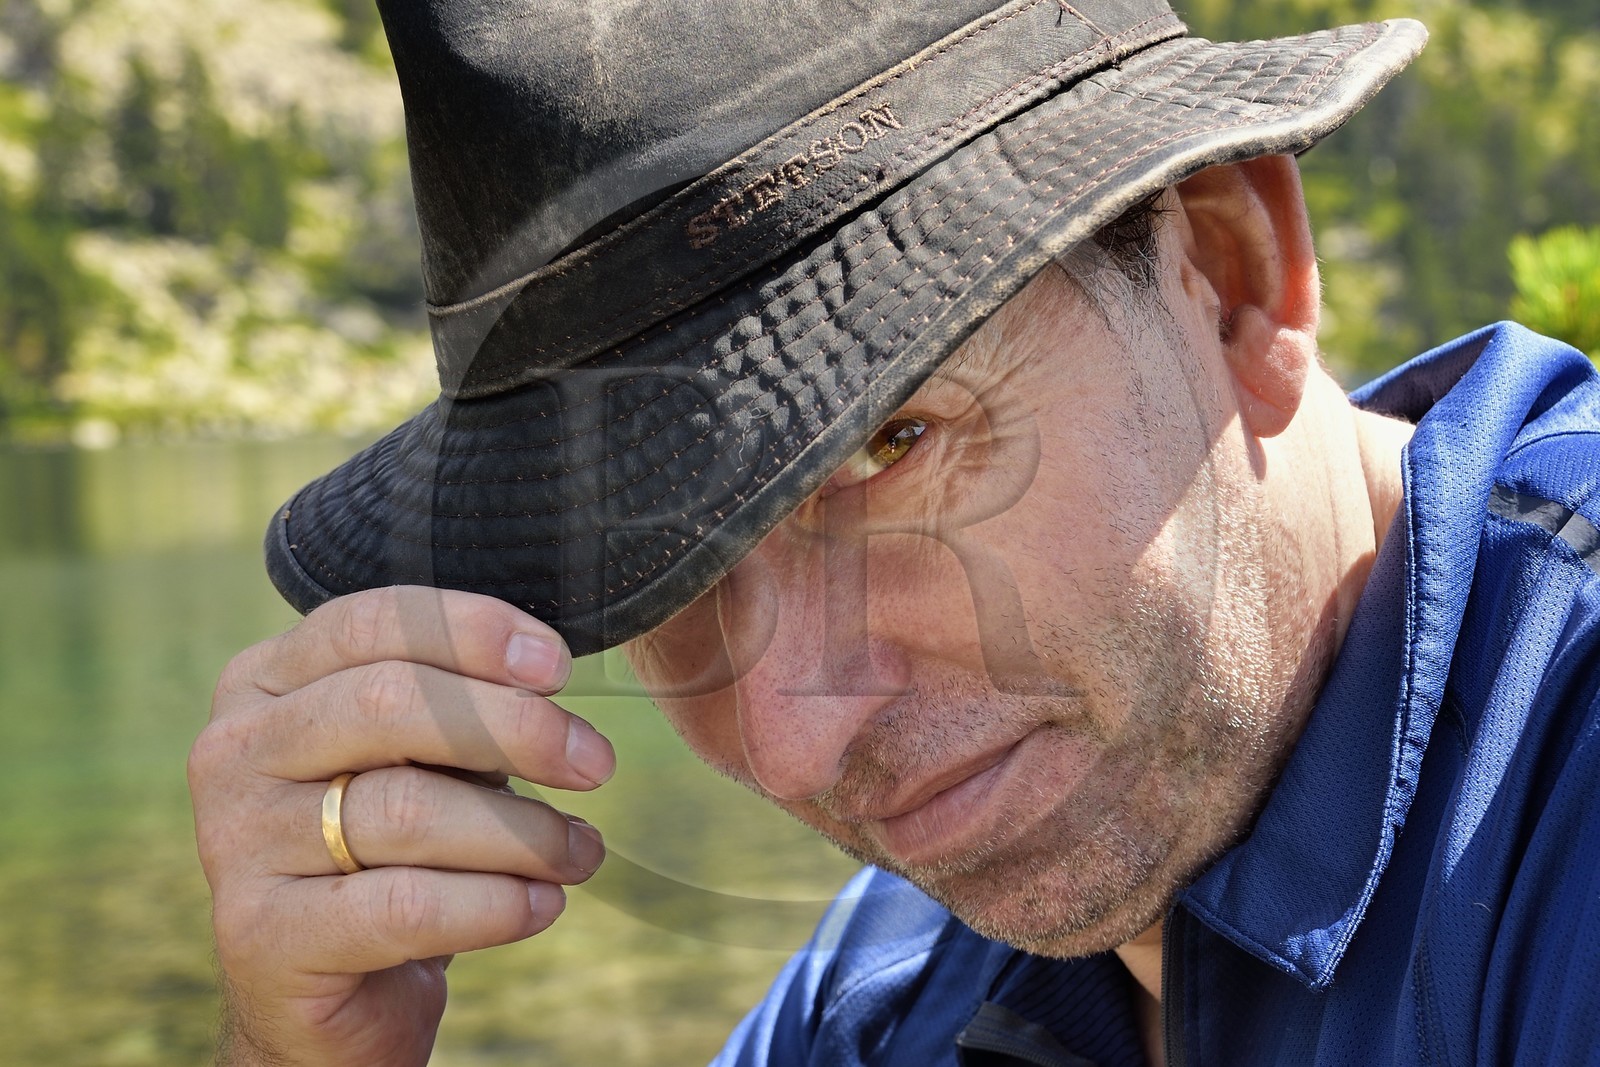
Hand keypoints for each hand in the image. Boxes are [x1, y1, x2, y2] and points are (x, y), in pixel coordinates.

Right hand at [189, 587, 613, 1064]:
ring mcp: (235, 843)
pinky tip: (543, 903)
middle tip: (594, 762)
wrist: (330, 995)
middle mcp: (234, 749)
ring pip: (407, 810)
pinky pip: (405, 907)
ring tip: (579, 850)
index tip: (557, 667)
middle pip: (389, 704)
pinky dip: (496, 903)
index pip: (373, 621)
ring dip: (524, 830)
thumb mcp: (415, 758)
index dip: (475, 632)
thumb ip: (454, 708)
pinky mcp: (259, 936)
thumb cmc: (388, 851)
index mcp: (264, 681)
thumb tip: (544, 679)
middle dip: (515, 727)